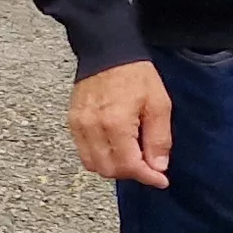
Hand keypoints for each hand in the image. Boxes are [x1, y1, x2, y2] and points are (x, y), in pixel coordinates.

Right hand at [69, 61, 174, 188]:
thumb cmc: (135, 75)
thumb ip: (159, 138)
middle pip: (109, 170)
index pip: (129, 165)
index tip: (160, 180)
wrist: (107, 53)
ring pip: (93, 165)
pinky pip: (83, 152)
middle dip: (131, 172)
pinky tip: (115, 147)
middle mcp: (92, 127)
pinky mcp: (72, 122)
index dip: (147, 177)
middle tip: (147, 164)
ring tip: (131, 155)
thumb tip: (158, 167)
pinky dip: (100, 157)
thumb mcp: (159, 104)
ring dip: (114, 167)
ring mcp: (79, 125)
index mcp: (116, 123)